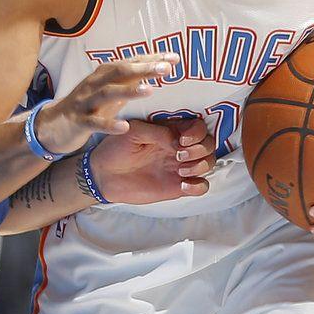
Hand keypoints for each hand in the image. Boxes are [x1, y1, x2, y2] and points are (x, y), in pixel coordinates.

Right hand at [34, 54, 178, 155]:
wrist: (53, 125)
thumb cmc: (87, 105)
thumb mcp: (109, 90)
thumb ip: (130, 80)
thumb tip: (158, 67)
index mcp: (104, 74)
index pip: (131, 62)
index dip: (152, 59)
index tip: (175, 58)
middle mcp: (95, 84)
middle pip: (120, 72)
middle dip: (143, 69)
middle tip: (166, 68)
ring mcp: (86, 102)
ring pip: (108, 93)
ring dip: (129, 91)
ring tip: (150, 91)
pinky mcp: (79, 121)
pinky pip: (95, 122)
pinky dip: (109, 124)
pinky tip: (124, 127)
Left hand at [90, 118, 215, 205]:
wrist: (103, 175)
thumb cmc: (116, 148)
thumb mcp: (133, 132)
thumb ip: (157, 133)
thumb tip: (178, 140)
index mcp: (171, 130)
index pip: (198, 126)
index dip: (197, 133)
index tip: (181, 140)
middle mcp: (180, 147)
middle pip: (209, 144)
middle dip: (200, 149)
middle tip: (179, 156)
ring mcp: (180, 167)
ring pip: (210, 162)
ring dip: (201, 165)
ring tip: (180, 170)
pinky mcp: (178, 186)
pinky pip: (202, 186)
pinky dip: (199, 186)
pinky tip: (183, 186)